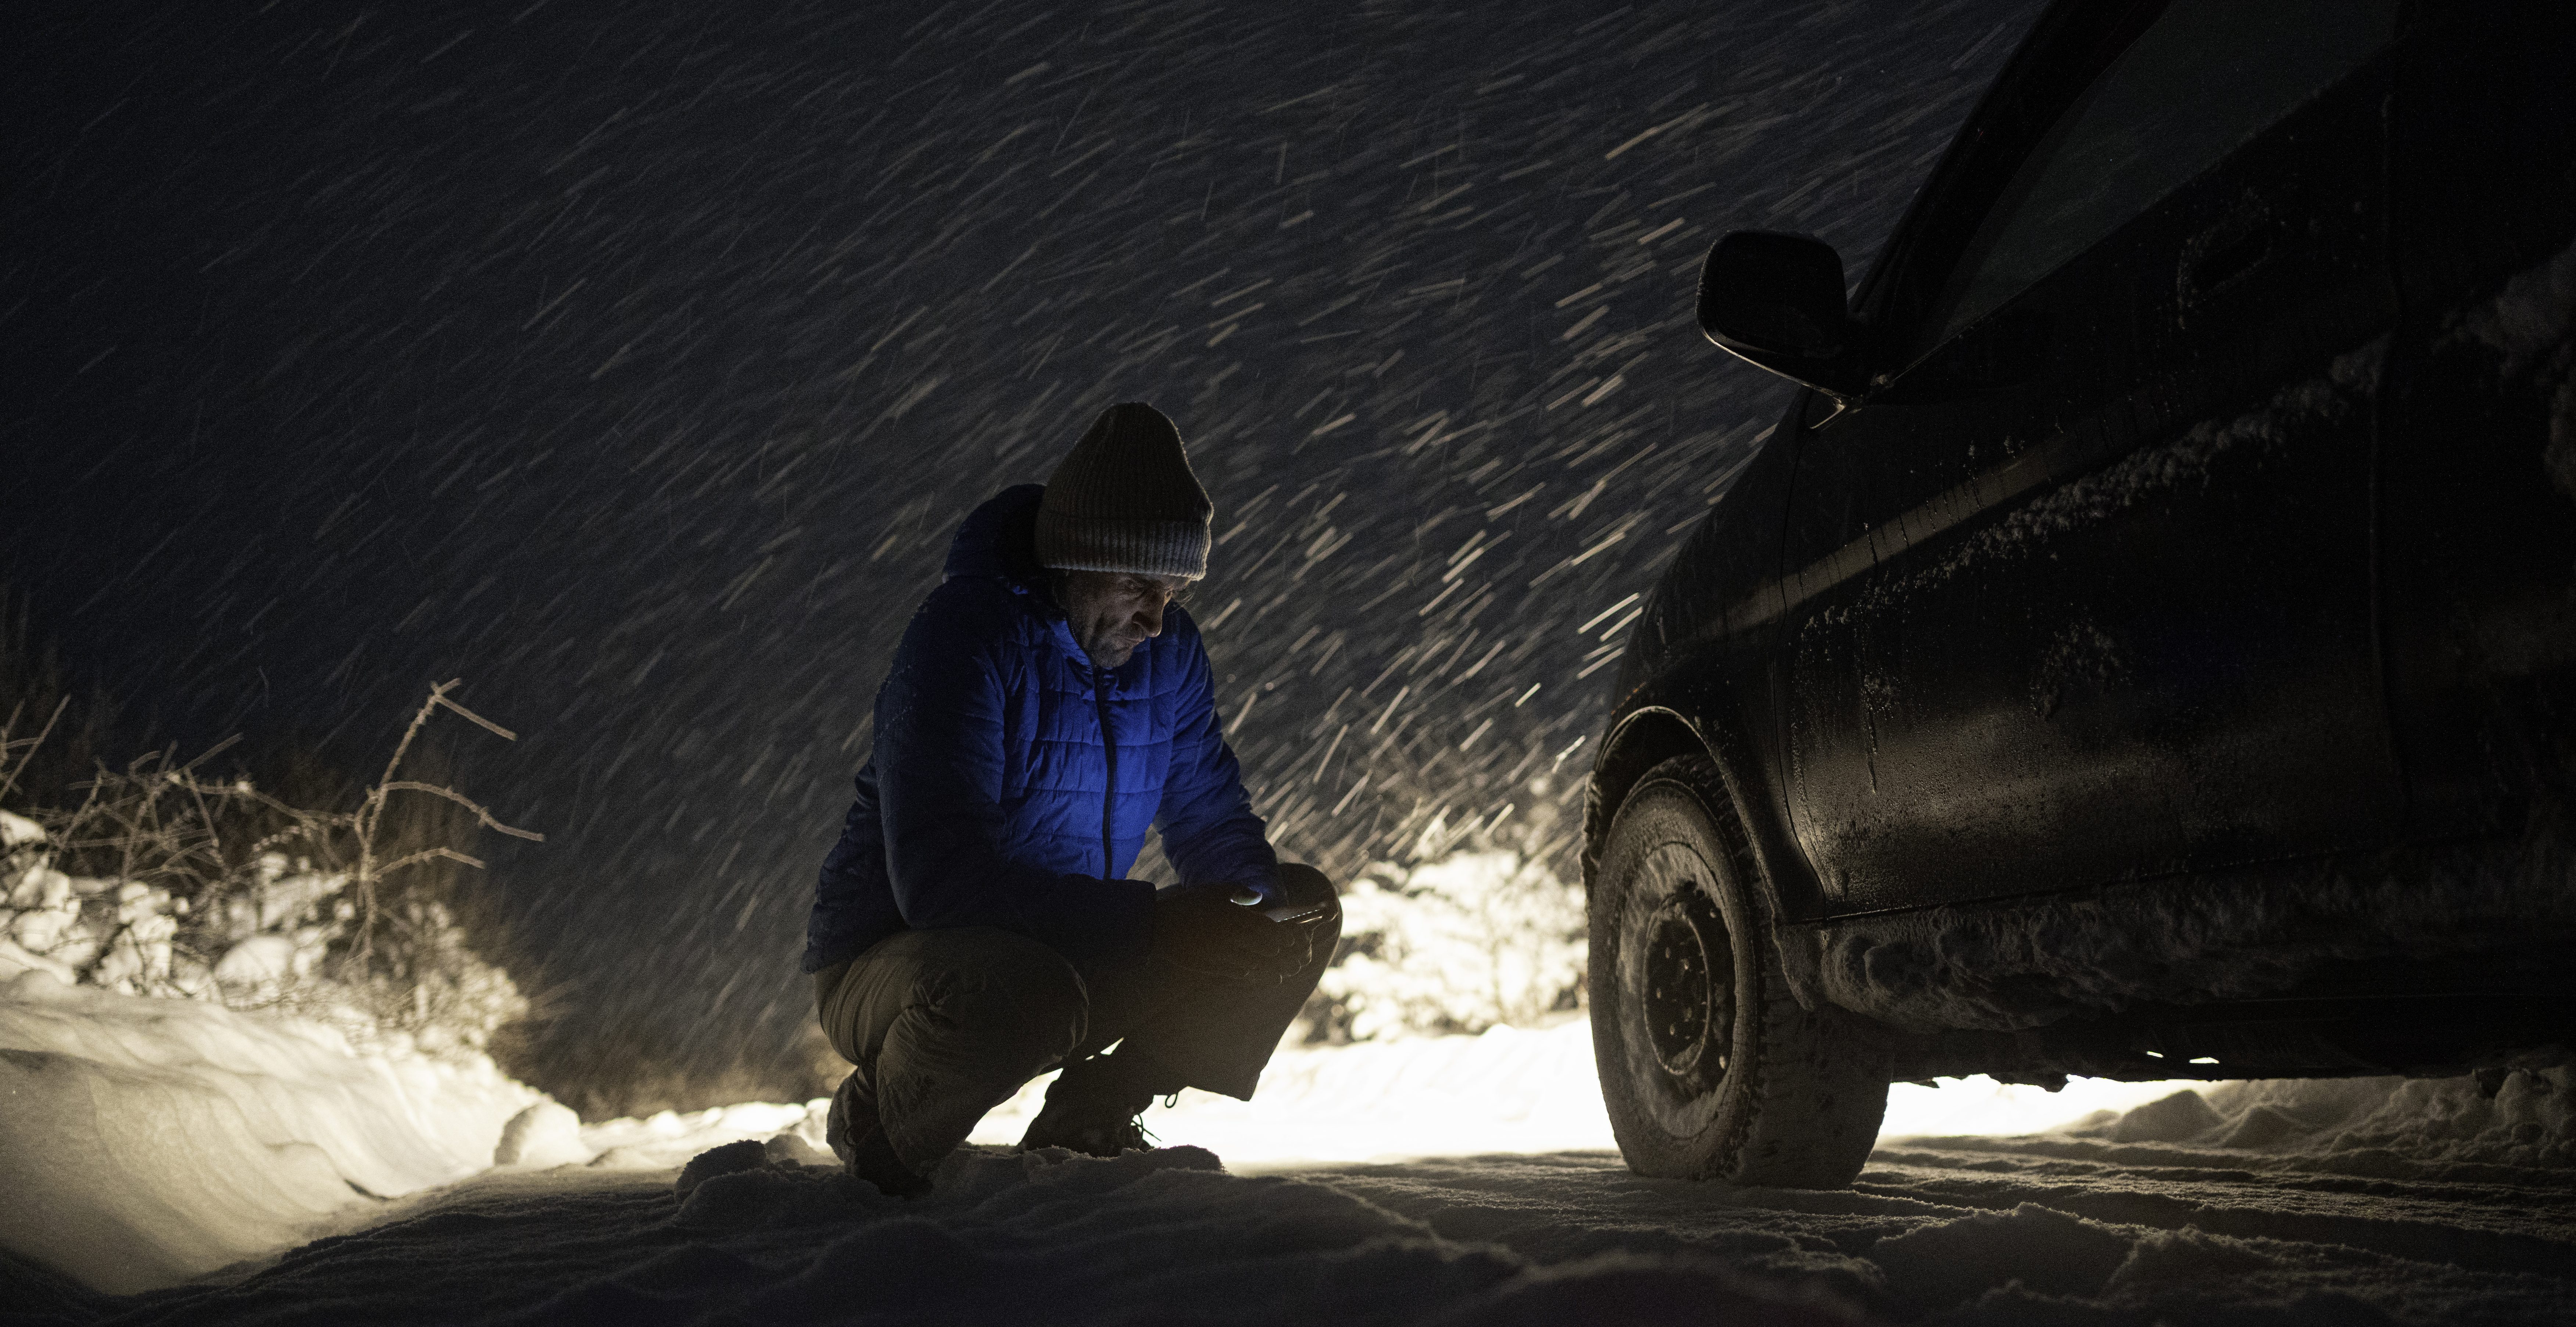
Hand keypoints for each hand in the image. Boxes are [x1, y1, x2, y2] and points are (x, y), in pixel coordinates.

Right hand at [1150, 887, 1306, 980]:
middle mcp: (1234, 938)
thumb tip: (1257, 898)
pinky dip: (1249, 975)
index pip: (1270, 930)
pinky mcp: (1212, 966)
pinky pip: (1237, 973)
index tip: (1295, 940)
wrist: (1159, 926)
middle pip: (1267, 950)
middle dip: (1283, 957)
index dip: (1286, 937)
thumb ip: (1239, 892)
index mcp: (1237, 917)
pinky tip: (1255, 975)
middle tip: (1296, 961)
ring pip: (1255, 965)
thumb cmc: (1188, 904)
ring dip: (1271, 971)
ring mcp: (1223, 954)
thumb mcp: (1214, 890)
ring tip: (1282, 976)